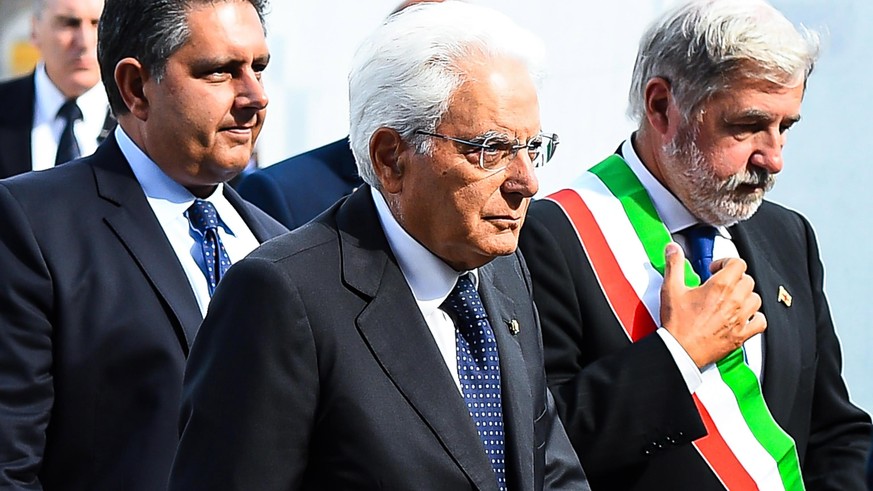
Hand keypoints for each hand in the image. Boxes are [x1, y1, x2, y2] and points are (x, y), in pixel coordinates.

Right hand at [659, 242, 765, 367]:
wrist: (680, 350)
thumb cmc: (678, 324)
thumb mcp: (671, 289)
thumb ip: (674, 265)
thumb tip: (674, 249)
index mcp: (720, 287)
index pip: (738, 264)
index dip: (727, 262)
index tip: (716, 269)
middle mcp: (735, 301)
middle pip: (747, 279)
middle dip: (734, 278)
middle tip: (720, 283)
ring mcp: (740, 318)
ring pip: (756, 298)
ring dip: (745, 296)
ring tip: (731, 298)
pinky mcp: (742, 334)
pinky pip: (760, 321)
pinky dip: (755, 317)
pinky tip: (744, 316)